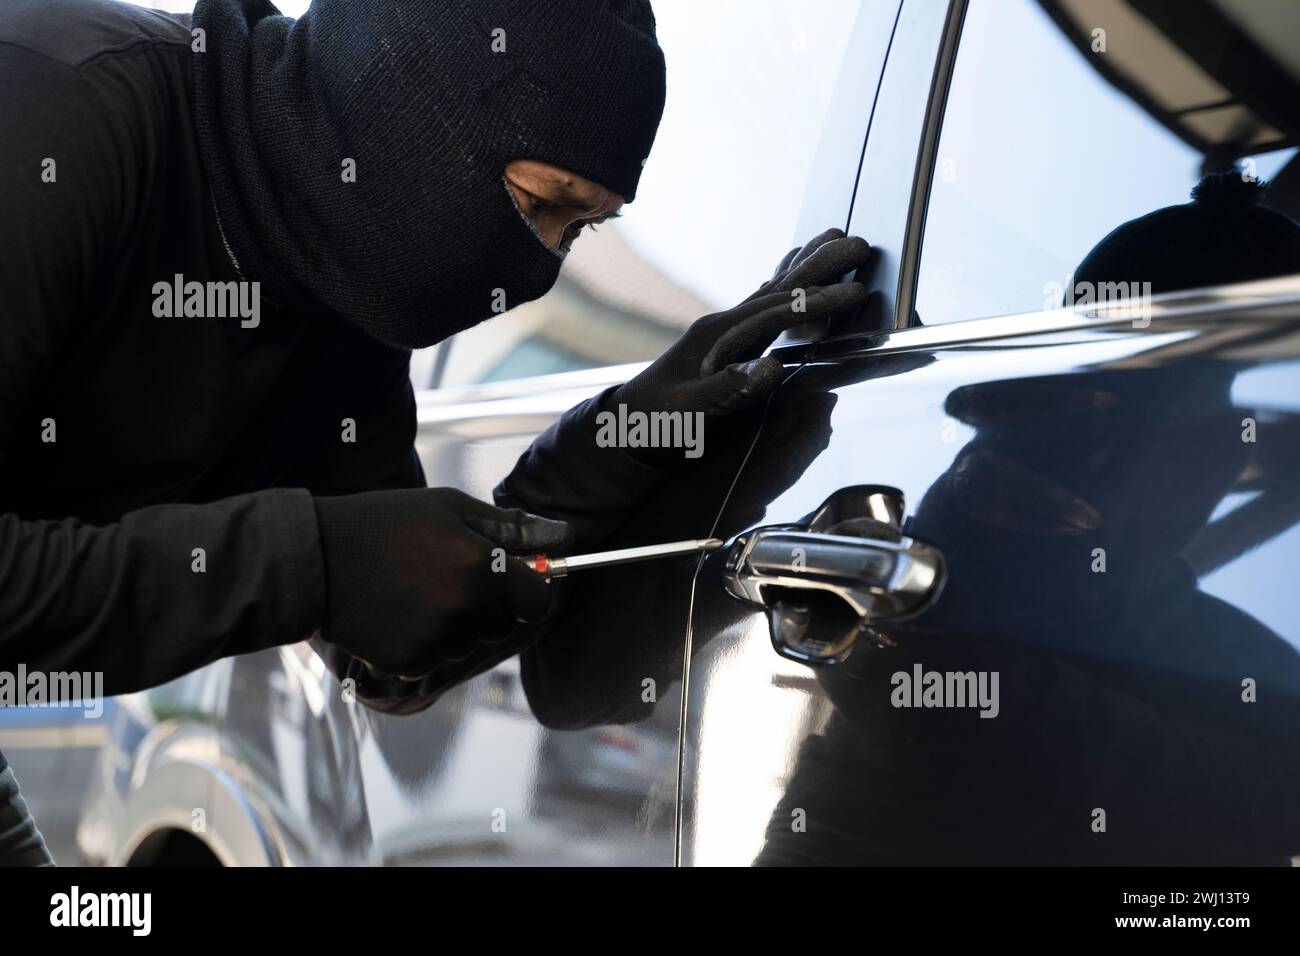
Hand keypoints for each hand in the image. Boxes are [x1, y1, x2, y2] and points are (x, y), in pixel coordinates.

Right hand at [314, 488, 572, 677]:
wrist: (314, 558)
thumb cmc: (386, 523)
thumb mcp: (450, 508)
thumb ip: (511, 527)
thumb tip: (566, 535)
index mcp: (483, 568)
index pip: (536, 601)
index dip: (527, 591)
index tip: (509, 580)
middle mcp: (465, 609)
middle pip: (502, 625)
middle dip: (487, 606)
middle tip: (446, 575)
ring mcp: (436, 640)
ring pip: (468, 643)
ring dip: (454, 624)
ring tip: (414, 590)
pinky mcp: (408, 662)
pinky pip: (435, 659)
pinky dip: (423, 643)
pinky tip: (396, 613)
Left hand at [606, 228, 870, 461]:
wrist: (625, 428)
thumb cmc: (656, 425)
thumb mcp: (690, 412)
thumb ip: (730, 389)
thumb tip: (773, 367)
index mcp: (718, 337)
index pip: (777, 312)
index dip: (817, 302)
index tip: (855, 291)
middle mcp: (723, 326)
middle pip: (779, 288)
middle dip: (820, 265)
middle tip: (860, 242)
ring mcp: (723, 332)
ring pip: (774, 290)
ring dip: (806, 266)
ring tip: (834, 238)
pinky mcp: (725, 343)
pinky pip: (764, 306)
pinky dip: (785, 286)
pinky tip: (792, 277)